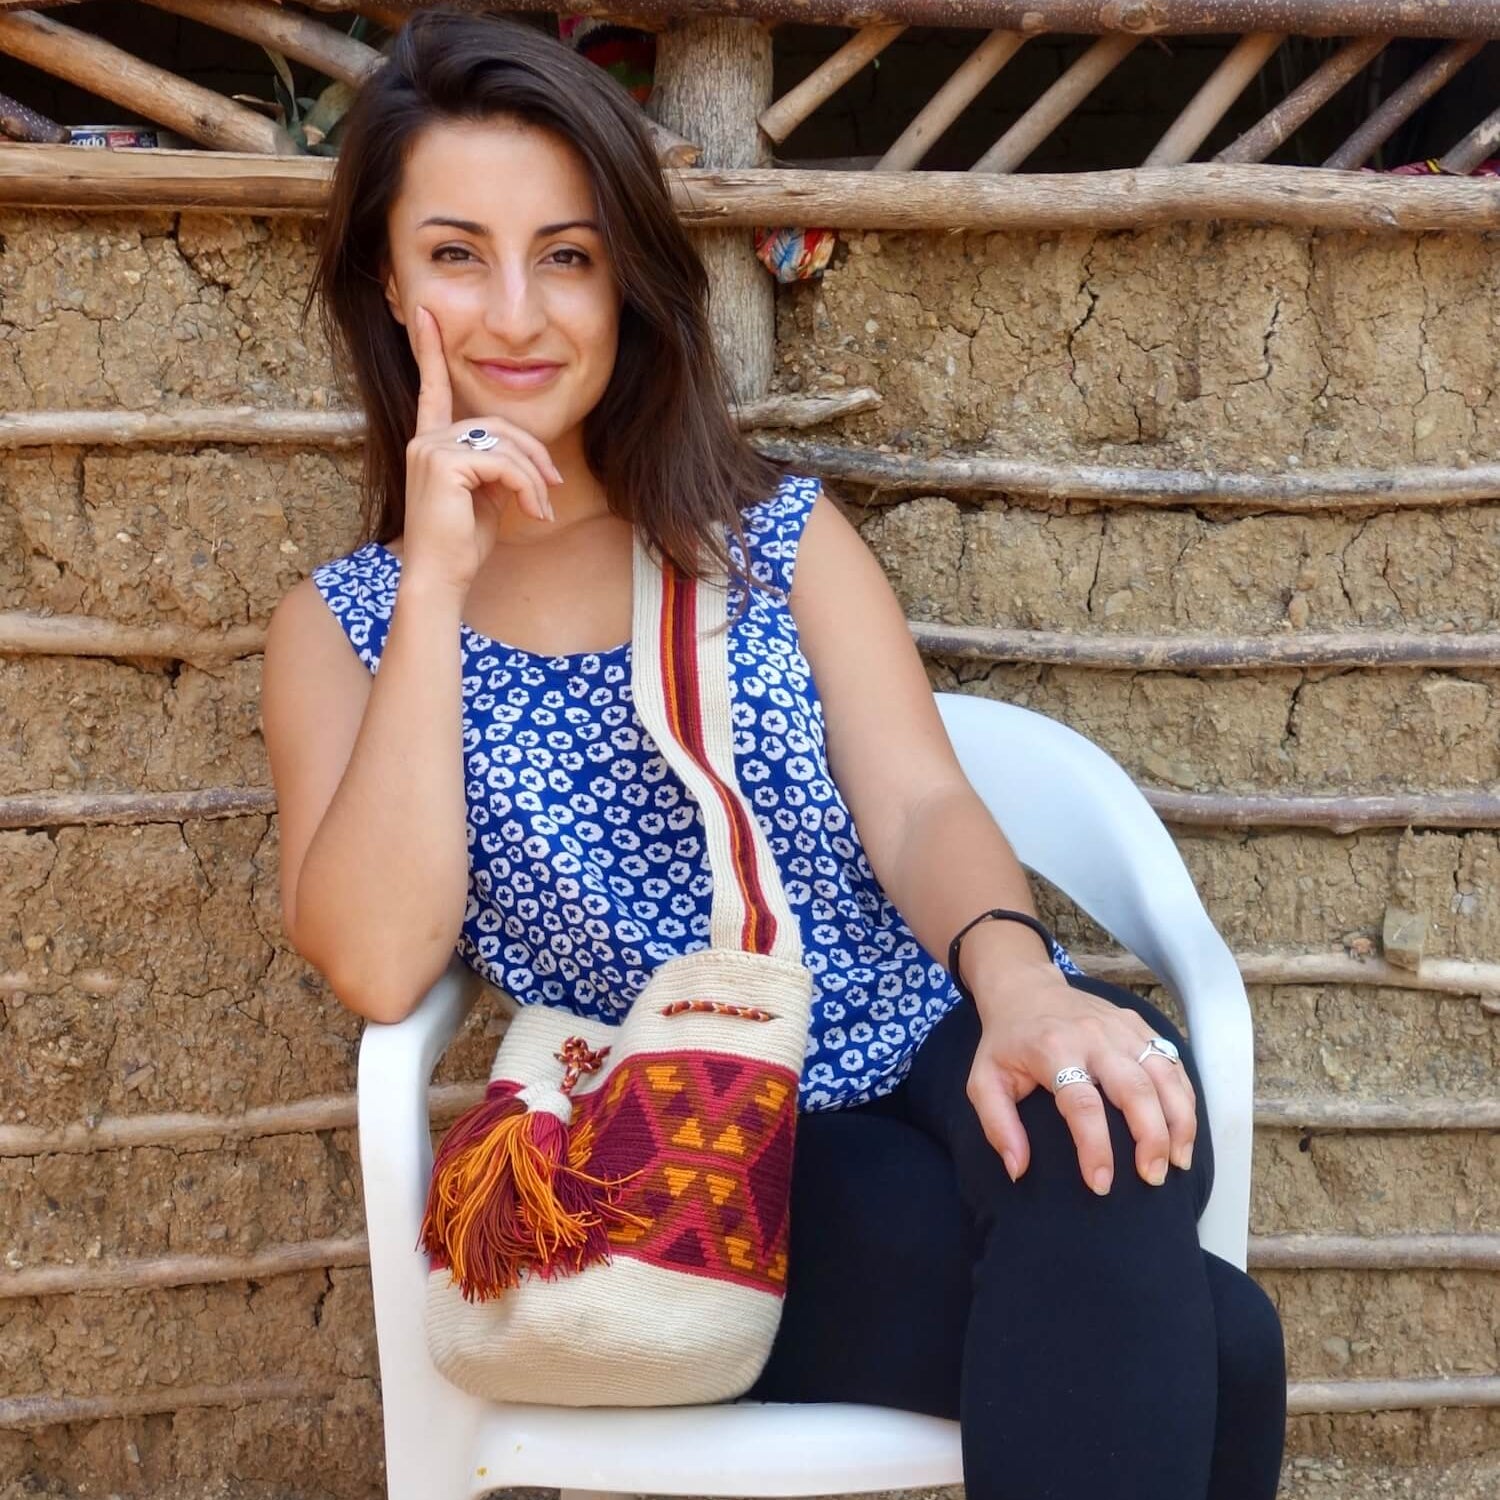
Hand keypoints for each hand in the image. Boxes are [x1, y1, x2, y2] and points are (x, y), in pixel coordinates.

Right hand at [401, 304, 563, 591]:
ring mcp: (430, 448)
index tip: (426, 315)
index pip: (433, 390)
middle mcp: (425, 439)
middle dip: (534, 454)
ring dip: (534, 478)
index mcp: (431, 442)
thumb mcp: (485, 498)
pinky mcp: (444, 462)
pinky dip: (528, 488)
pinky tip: (532, 513)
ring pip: (505, 444)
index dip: (428, 351)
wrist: (439, 577)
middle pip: (497, 425)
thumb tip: (529, 460)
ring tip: (540, 509)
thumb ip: (497, 467)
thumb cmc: (461, 545)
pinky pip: (504, 463)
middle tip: (554, 486)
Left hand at [965, 963, 1197, 1194]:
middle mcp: (1093, 1037)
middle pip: (1135, 1089)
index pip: (1082, 1105)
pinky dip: (1184, 1097)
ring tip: (1178, 1161)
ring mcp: (1120, 1028)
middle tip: (1153, 1178)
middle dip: (1151, 1138)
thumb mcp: (984, 1079)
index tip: (1101, 1185)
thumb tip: (1017, 1170)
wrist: (1024, 987)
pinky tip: (1183, 1128)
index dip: (1095, 1148)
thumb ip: (998, 1125)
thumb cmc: (1006, 1041)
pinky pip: (1172, 1062)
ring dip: (1178, 1121)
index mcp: (1053, 1050)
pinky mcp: (1138, 1025)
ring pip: (1163, 1075)